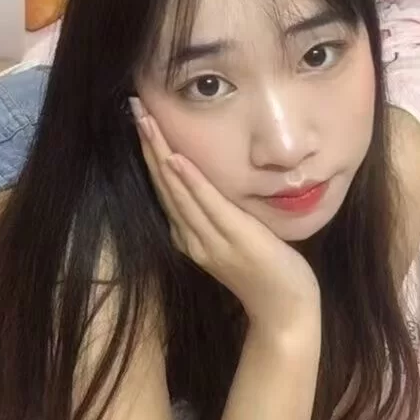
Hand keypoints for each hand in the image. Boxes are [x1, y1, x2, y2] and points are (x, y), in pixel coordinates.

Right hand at [130, 99, 320, 331]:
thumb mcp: (233, 238)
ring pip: (177, 190)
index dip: (149, 152)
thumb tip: (207, 182)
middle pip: (163, 183)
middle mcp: (191, 237)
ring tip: (146, 122)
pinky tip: (176, 159)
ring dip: (160, 153)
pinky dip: (189, 181)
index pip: (162, 187)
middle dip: (148, 143)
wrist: (285, 312)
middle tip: (134, 107)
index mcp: (189, 236)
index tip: (140, 119)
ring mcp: (210, 240)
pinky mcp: (234, 238)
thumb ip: (216, 215)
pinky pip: (208, 204)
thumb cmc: (265, 272)